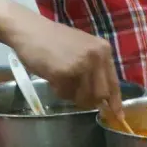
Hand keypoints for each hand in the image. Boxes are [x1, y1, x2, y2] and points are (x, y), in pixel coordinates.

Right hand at [6, 17, 122, 116]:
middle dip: (89, 100)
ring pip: (84, 96)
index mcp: (104, 50)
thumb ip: (95, 71)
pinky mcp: (65, 72)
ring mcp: (81, 64)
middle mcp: (96, 57)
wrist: (27, 29)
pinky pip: (66, 93)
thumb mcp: (83, 51)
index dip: (115, 102)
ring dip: (72, 95)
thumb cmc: (53, 41)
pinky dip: (58, 90)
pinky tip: (52, 76)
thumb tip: (104, 99)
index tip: (118, 117)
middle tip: (77, 95)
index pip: (114, 83)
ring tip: (61, 80)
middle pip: (101, 95)